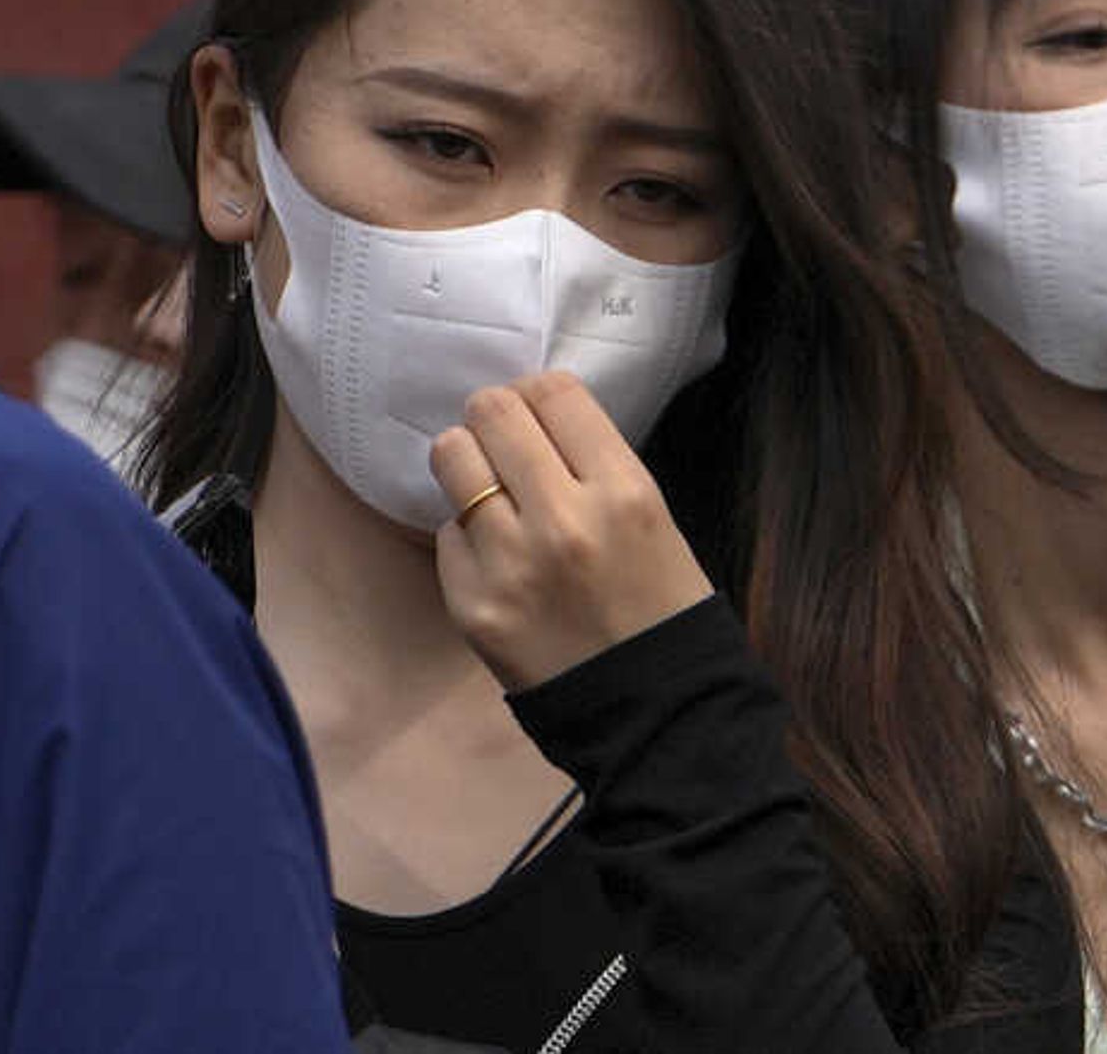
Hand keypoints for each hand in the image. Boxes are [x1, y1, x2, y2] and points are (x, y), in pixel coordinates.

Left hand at [428, 369, 714, 692]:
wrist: (655, 714)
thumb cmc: (660, 606)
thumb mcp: (652, 516)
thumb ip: (593, 462)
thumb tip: (532, 414)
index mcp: (623, 491)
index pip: (553, 392)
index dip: (538, 394)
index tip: (536, 412)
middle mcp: (563, 519)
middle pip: (492, 412)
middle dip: (494, 420)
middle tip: (504, 443)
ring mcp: (510, 564)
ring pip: (452, 459)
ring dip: (469, 467)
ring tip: (490, 491)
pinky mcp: (472, 605)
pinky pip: (446, 533)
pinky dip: (467, 538)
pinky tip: (498, 560)